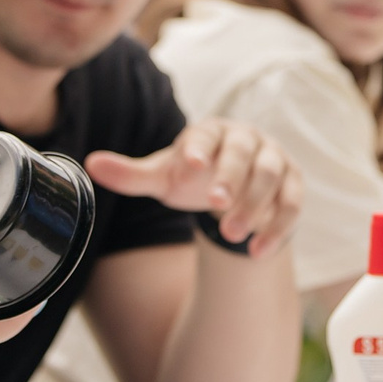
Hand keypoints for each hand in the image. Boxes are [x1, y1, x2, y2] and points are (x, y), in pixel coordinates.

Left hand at [86, 118, 302, 256]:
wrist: (233, 191)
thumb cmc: (192, 178)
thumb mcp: (162, 178)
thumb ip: (130, 175)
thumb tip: (89, 164)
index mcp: (211, 131)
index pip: (206, 134)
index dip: (200, 148)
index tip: (191, 165)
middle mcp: (247, 139)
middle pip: (244, 154)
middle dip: (231, 179)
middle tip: (215, 205)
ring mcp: (274, 159)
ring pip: (272, 176)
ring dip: (254, 205)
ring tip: (231, 234)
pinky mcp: (293, 183)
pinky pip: (292, 203)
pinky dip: (278, 227)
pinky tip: (257, 251)